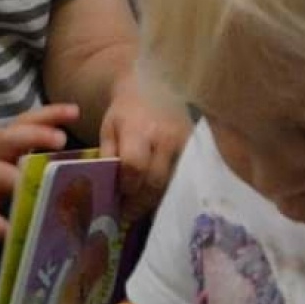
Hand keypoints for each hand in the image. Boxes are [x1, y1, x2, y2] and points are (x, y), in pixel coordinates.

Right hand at [0, 103, 79, 239]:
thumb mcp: (6, 148)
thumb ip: (35, 150)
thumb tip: (88, 160)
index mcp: (5, 139)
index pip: (27, 120)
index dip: (51, 114)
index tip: (75, 111)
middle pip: (11, 138)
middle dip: (35, 136)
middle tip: (60, 140)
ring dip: (17, 178)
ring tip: (41, 187)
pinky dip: (1, 225)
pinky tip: (18, 233)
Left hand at [100, 84, 190, 219]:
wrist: (153, 88)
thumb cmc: (125, 112)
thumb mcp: (108, 130)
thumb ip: (109, 157)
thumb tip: (109, 190)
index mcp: (139, 129)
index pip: (135, 166)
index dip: (127, 187)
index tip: (118, 202)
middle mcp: (166, 138)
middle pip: (155, 181)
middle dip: (140, 203)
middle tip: (128, 215)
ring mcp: (185, 144)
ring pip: (171, 184)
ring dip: (155, 201)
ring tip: (141, 209)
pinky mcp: (196, 149)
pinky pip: (183, 178)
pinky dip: (170, 191)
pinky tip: (158, 198)